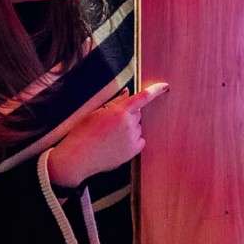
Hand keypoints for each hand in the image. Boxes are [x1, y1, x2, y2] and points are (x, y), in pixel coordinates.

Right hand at [46, 82, 169, 186]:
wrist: (78, 157)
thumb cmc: (83, 132)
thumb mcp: (96, 112)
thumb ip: (115, 102)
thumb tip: (128, 93)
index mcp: (119, 112)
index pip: (143, 97)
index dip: (156, 90)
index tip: (165, 86)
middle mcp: (129, 124)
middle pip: (138, 113)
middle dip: (129, 114)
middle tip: (111, 123)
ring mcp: (132, 138)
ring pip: (137, 127)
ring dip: (129, 128)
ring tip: (110, 136)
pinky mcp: (133, 151)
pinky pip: (139, 140)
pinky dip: (132, 140)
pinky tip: (116, 144)